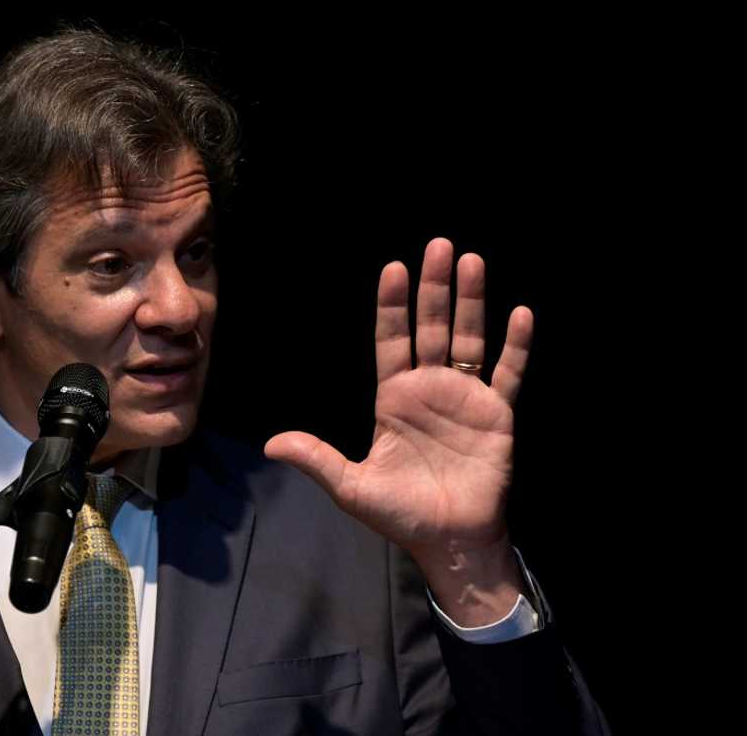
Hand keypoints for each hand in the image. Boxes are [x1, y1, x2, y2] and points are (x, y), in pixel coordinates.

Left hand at [265, 238, 532, 573]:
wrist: (449, 541)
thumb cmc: (400, 513)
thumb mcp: (351, 487)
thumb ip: (317, 460)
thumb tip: (270, 446)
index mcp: (394, 398)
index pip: (390, 340)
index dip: (391, 306)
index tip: (393, 269)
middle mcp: (429, 388)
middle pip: (431, 327)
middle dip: (433, 289)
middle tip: (438, 246)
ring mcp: (465, 398)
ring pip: (469, 340)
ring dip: (472, 302)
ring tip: (472, 262)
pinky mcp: (497, 415)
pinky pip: (507, 373)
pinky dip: (515, 346)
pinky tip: (518, 314)